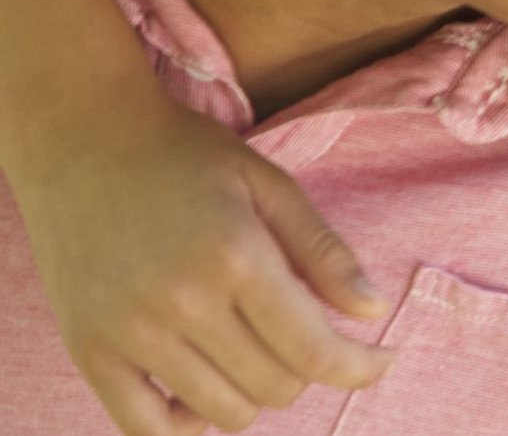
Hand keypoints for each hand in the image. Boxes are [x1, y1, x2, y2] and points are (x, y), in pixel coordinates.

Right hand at [14, 97, 392, 434]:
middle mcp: (180, 303)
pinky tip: (203, 390)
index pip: (313, 350)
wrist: (84, 141)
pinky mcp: (89, 351)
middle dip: (307, 368)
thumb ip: (324, 251)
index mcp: (236, 257)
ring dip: (255, 392)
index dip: (359, 367)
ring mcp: (129, 333)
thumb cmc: (186, 157)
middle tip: (302, 330)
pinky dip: (187, 423)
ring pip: (223, 411)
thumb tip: (372, 310)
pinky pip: (146, 428)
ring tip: (255, 350)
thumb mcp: (270, 185)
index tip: (381, 361)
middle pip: (275, 385)